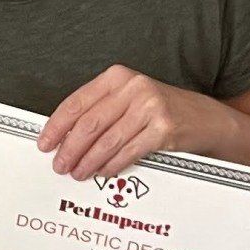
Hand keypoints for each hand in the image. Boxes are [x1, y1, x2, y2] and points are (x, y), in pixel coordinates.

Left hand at [37, 68, 218, 181]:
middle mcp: (133, 88)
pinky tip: (102, 171)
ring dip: (88, 161)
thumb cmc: (161, 109)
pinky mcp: (163, 129)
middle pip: (89, 124)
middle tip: (60, 164)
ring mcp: (150, 107)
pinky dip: (112, 165)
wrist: (205, 118)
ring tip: (78, 172)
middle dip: (70, 148)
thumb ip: (100, 110)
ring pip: (107, 141)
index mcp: (118, 77)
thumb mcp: (129, 98)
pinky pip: (128, 152)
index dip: (57, 126)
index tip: (45, 142)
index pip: (77, 102)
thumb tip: (65, 135)